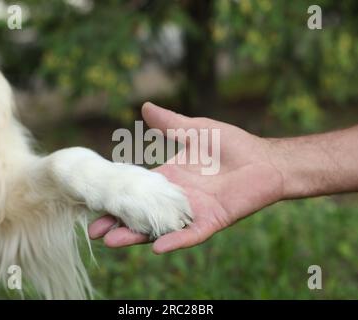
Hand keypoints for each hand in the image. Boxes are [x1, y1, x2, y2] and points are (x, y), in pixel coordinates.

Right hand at [88, 102, 284, 252]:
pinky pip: (190, 234)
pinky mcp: (212, 220)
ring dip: (137, 236)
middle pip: (142, 214)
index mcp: (169, 178)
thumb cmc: (231, 145)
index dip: (117, 196)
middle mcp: (175, 198)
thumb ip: (169, 123)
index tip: (93, 201)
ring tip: (113, 242)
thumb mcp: (194, 131)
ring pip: (160, 228)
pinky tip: (157, 248)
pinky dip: (175, 240)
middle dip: (119, 222)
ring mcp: (192, 212)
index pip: (136, 190)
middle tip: (94, 231)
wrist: (265, 160)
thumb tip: (145, 105)